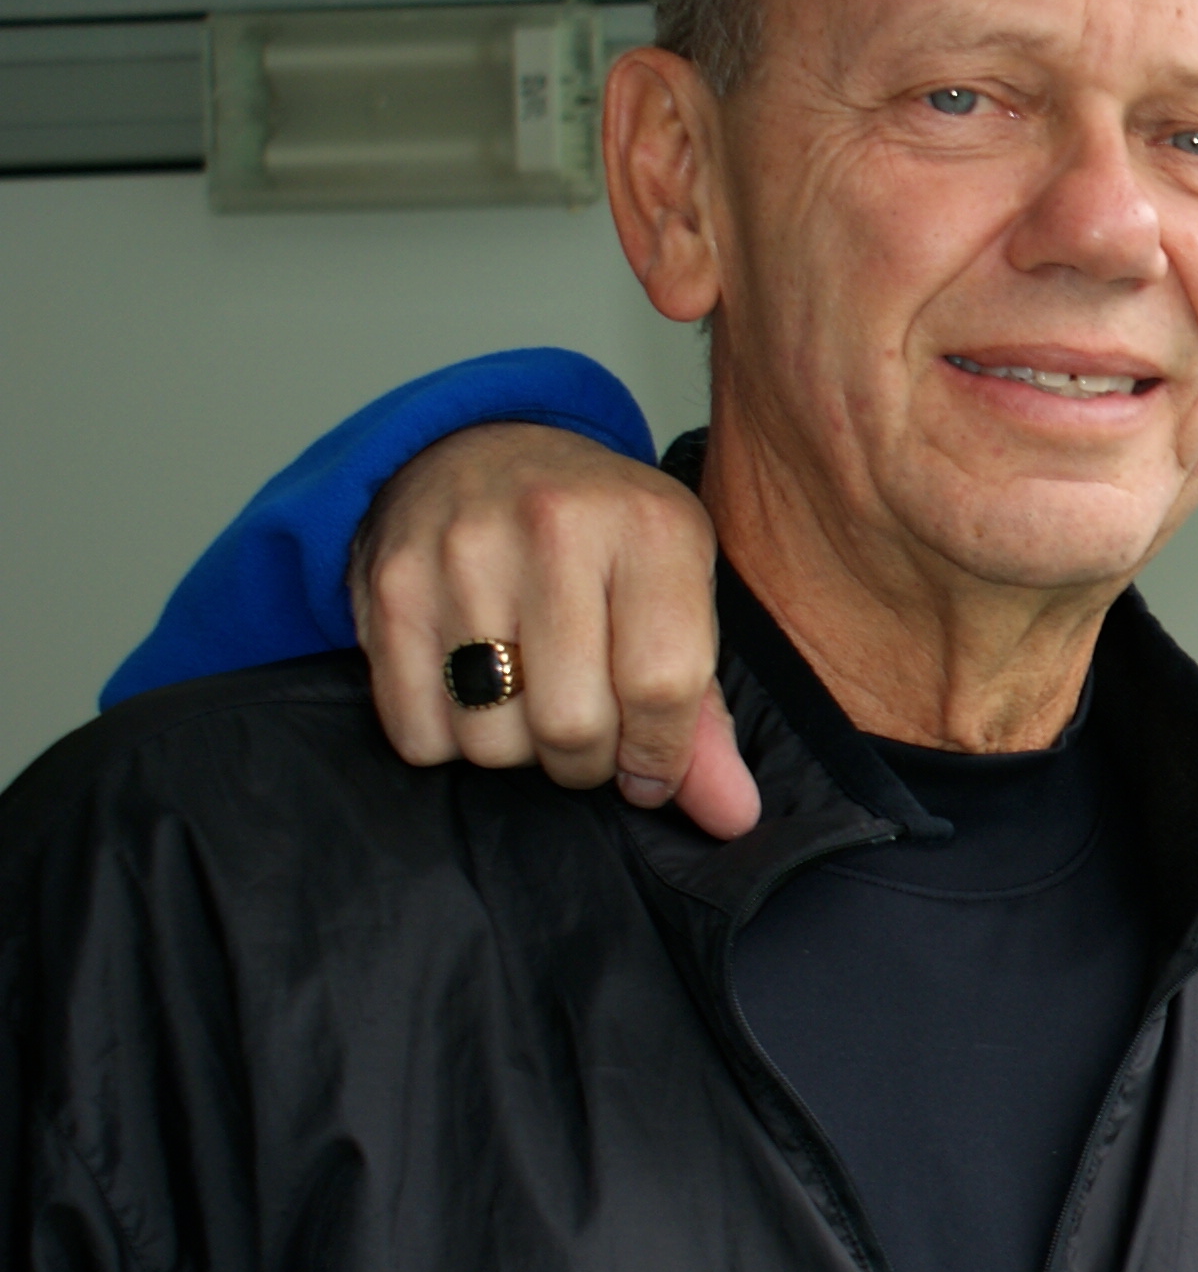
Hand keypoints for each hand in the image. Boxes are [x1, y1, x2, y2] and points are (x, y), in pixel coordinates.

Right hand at [348, 422, 759, 839]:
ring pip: (490, 740)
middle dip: (586, 762)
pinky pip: (418, 732)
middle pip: (572, 725)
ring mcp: (463, 552)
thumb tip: (733, 818)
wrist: (483, 453)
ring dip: (516, 752)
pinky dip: (449, 739)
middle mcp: (556, 527)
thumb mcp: (677, 598)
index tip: (650, 768)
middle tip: (589, 737)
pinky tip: (473, 691)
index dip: (660, 755)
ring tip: (530, 702)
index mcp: (653, 527)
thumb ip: (705, 716)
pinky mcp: (389, 585)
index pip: (663, 686)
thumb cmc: (602, 541)